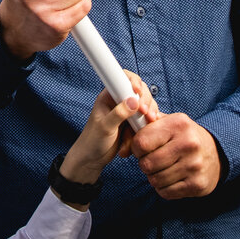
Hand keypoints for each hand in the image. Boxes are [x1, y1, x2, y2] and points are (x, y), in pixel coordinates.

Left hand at [59, 71, 160, 185]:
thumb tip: (133, 101)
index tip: (137, 91)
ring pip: (145, 107)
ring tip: (144, 126)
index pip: (122, 79)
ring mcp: (127, 113)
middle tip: (146, 114)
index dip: (133, 82)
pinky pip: (146, 121)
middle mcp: (119, 102)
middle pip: (139, 92)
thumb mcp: (105, 127)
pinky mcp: (133, 124)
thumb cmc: (93, 141)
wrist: (93, 159)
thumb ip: (118, 114)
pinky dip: (147, 127)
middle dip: (145, 101)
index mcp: (108, 96)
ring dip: (147, 116)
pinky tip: (143, 133)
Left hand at [131, 113, 221, 198]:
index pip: (142, 142)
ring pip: (155, 180)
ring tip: (162, 169)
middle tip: (151, 160)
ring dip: (154, 177)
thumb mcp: (169, 122)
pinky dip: (163, 188)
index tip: (141, 149)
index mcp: (178, 124)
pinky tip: (170, 178)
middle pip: (147, 164)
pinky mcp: (197, 185)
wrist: (217, 152)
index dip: (136, 148)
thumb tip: (126, 136)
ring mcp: (194, 166)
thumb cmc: (184, 136)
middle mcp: (188, 144)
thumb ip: (146, 124)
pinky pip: (166, 192)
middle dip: (144, 164)